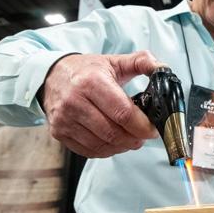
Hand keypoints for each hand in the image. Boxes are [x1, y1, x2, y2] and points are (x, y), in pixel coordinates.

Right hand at [42, 51, 162, 157]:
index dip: (142, 126)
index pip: (123, 113)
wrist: (51, 76)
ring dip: (122, 146)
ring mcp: (65, 120)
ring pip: (102, 145)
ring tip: (130, 138)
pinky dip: (107, 150)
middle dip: (134, 138)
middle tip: (143, 135)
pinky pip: (89, 151)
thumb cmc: (86, 70)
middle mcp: (74, 102)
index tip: (152, 128)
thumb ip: (141, 61)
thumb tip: (161, 68)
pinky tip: (113, 141)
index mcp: (91, 82)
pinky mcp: (59, 132)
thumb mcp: (114, 61)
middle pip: (113, 133)